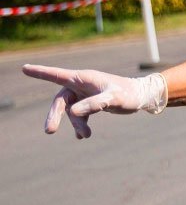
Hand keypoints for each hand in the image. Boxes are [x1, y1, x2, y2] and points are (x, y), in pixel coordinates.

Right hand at [22, 64, 167, 138]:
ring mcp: (85, 94)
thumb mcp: (113, 99)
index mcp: (83, 78)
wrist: (142, 96)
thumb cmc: (128, 93)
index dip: (40, 73)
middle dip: (55, 116)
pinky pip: (80, 115)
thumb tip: (73, 112)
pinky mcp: (91, 102)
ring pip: (72, 111)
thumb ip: (94, 104)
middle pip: (61, 101)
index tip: (24, 68)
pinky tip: (83, 136)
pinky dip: (81, 125)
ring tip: (86, 135)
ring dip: (76, 124)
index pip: (57, 75)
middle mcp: (81, 85)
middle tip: (49, 131)